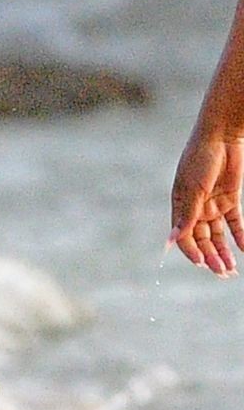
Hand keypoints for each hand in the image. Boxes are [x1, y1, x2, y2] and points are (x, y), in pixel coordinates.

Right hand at [170, 130, 243, 274]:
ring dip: (223, 252)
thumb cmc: (200, 159)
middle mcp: (196, 208)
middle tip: (223, 273)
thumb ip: (186, 216)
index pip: (184, 235)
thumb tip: (172, 240)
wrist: (221, 136)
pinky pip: (235, 224)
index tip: (203, 264)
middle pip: (202, 239)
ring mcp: (213, 204)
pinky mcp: (230, 200)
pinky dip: (239, 237)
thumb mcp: (193, 189)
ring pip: (218, 236)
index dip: (191, 251)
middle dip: (211, 257)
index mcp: (181, 204)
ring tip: (232, 270)